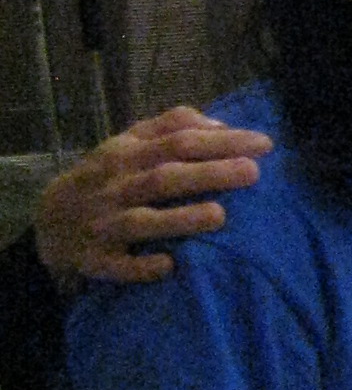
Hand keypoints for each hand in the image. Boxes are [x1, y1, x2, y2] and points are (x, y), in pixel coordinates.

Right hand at [36, 107, 267, 287]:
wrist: (49, 221)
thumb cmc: (107, 177)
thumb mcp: (128, 143)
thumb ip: (169, 126)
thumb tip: (220, 123)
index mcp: (125, 154)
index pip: (176, 142)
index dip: (219, 141)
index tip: (263, 144)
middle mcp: (114, 187)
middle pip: (163, 178)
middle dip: (207, 174)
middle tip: (252, 173)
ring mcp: (103, 224)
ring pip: (141, 221)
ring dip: (179, 219)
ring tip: (219, 216)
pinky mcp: (96, 260)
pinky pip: (118, 266)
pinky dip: (141, 266)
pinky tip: (169, 265)